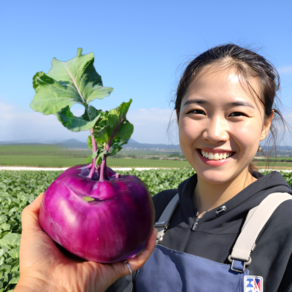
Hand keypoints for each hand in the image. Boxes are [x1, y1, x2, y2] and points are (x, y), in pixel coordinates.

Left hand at [15, 193, 156, 291]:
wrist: (47, 288)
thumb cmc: (37, 261)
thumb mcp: (33, 229)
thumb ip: (35, 210)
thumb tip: (47, 191)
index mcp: (79, 241)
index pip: (95, 224)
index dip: (102, 211)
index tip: (108, 195)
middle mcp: (94, 250)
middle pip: (113, 233)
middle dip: (123, 220)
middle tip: (130, 204)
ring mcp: (106, 260)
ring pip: (128, 245)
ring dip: (139, 232)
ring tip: (147, 216)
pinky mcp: (115, 269)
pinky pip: (136, 260)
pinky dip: (146, 248)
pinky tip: (152, 233)